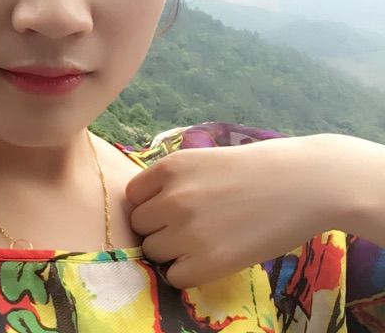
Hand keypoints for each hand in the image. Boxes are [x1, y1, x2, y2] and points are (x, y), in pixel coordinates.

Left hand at [125, 133, 344, 288]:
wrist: (304, 183)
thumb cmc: (258, 167)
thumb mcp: (203, 159)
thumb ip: (174, 180)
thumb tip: (149, 205)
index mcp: (170, 167)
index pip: (132, 196)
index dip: (149, 205)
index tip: (168, 209)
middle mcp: (172, 197)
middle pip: (140, 225)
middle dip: (158, 228)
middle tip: (187, 227)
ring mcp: (189, 231)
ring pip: (153, 251)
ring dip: (170, 251)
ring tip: (200, 242)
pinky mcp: (210, 261)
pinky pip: (174, 277)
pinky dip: (186, 272)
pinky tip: (208, 259)